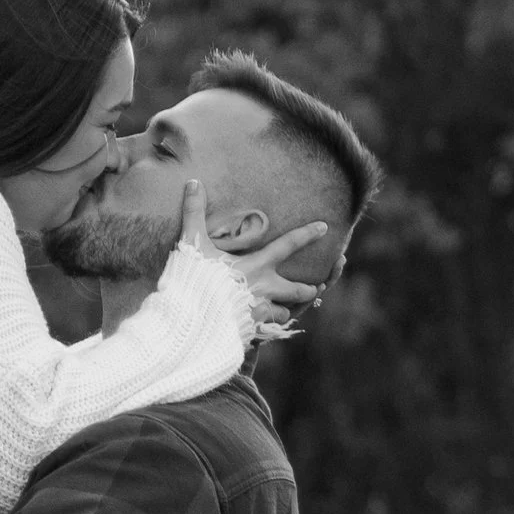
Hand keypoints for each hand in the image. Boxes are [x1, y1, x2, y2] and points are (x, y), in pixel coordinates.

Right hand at [179, 179, 326, 335]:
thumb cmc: (193, 279)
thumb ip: (194, 213)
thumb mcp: (193, 242)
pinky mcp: (250, 332)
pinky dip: (266, 328)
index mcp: (256, 266)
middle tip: (315, 287)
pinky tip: (261, 329)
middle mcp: (264, 289)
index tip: (324, 227)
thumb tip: (193, 181)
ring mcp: (259, 313)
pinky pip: (266, 331)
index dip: (307, 234)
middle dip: (308, 289)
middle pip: (297, 289)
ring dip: (285, 310)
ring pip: (283, 312)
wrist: (189, 319)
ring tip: (284, 310)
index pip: (288, 245)